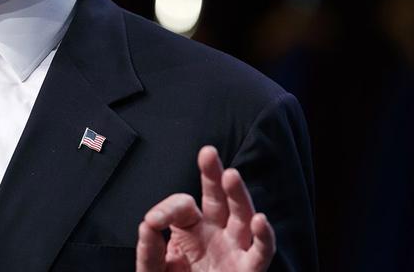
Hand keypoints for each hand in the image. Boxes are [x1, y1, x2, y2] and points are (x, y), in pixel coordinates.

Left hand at [136, 145, 274, 270]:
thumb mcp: (153, 270)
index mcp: (190, 230)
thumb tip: (148, 223)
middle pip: (218, 199)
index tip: (153, 221)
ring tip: (231, 175)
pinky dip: (265, 238)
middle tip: (208, 153)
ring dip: (239, 196)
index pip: (183, 206)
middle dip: (214, 175)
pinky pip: (261, 253)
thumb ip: (149, 250)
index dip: (168, 209)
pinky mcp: (247, 271)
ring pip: (243, 217)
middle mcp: (215, 234)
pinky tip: (262, 220)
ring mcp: (233, 251)